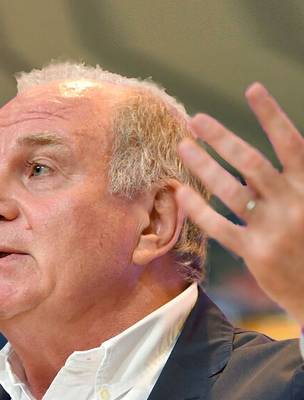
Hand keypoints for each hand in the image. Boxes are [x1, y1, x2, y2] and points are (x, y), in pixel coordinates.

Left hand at [175, 83, 303, 324]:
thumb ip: (299, 178)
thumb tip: (285, 149)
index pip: (291, 143)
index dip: (271, 115)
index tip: (252, 88)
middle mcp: (293, 203)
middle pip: (251, 161)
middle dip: (222, 137)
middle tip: (195, 120)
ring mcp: (273, 229)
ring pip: (230, 190)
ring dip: (204, 165)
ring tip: (183, 146)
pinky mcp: (255, 254)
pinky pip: (219, 226)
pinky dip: (199, 209)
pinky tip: (181, 193)